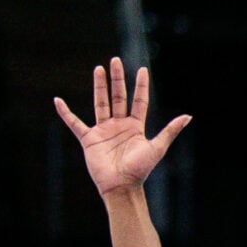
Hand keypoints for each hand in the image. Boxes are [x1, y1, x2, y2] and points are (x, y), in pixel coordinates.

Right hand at [55, 59, 189, 199]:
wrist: (121, 186)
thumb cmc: (140, 169)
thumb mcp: (157, 148)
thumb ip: (170, 131)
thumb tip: (188, 116)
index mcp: (135, 127)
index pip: (139, 101)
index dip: (140, 86)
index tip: (141, 69)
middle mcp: (119, 126)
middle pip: (118, 97)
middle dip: (117, 79)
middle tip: (115, 60)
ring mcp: (103, 131)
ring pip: (100, 103)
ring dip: (99, 86)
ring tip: (98, 69)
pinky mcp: (89, 139)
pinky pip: (74, 123)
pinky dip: (65, 113)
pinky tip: (58, 101)